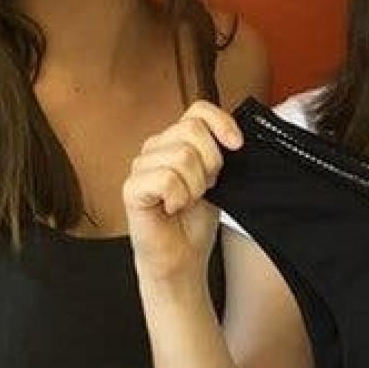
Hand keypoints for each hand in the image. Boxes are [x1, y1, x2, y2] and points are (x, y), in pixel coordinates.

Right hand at [124, 101, 241, 283]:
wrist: (182, 257)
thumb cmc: (195, 220)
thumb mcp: (218, 178)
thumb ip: (220, 151)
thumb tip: (235, 136)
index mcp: (176, 140)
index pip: (199, 110)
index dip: (222, 123)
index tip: (237, 145)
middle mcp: (156, 148)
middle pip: (192, 130)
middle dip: (210, 163)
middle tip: (205, 187)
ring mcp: (141, 166)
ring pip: (181, 156)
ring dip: (195, 186)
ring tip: (186, 201)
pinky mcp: (131, 188)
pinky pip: (166, 178)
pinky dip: (178, 197)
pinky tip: (172, 207)